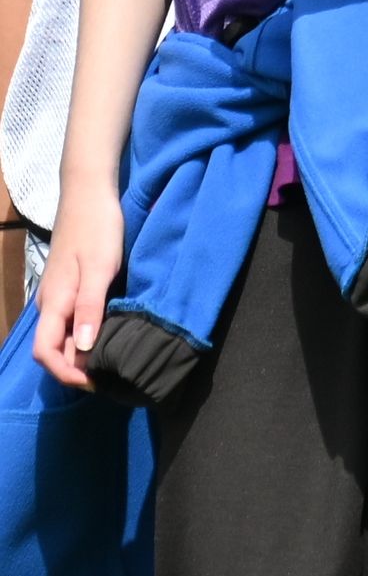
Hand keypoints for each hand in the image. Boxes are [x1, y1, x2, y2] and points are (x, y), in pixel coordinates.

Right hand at [32, 174, 124, 390]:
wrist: (88, 192)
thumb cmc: (97, 228)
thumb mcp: (100, 269)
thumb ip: (90, 308)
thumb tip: (84, 349)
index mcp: (54, 303)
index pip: (46, 353)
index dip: (67, 373)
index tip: (96, 383)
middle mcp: (51, 303)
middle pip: (53, 348)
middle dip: (75, 368)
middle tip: (110, 377)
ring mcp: (59, 293)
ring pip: (63, 334)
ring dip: (81, 352)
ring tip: (111, 361)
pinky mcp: (70, 284)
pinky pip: (70, 320)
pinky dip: (85, 334)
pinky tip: (107, 333)